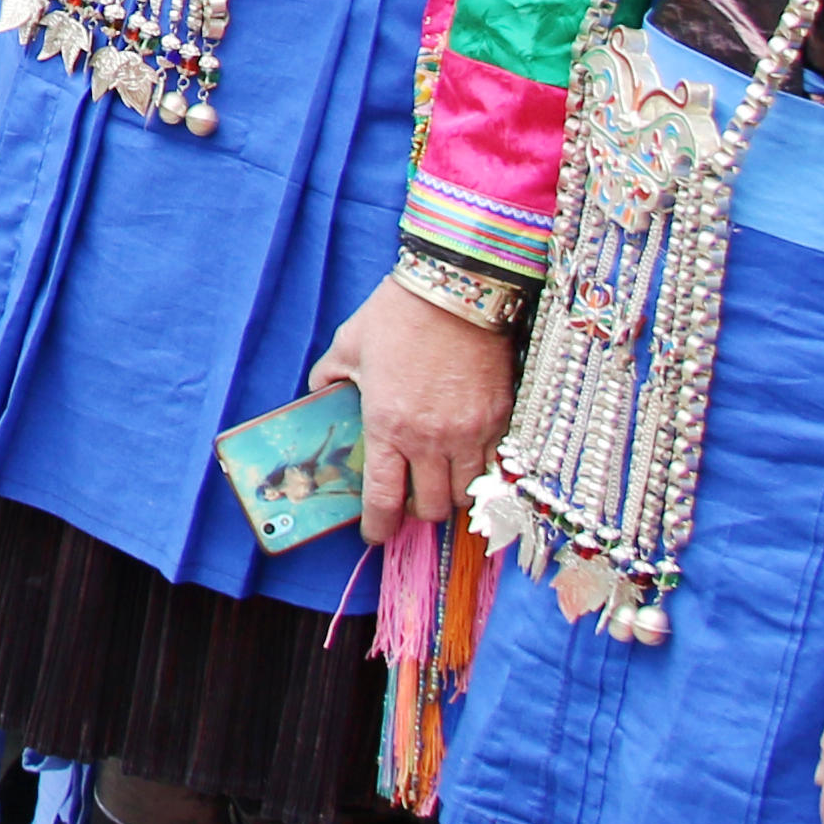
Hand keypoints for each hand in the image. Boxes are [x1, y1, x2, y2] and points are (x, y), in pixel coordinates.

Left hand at [311, 272, 520, 541]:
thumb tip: (321, 396)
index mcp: (387, 425)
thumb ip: (330, 379)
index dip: (379, 526)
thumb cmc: (396, 316)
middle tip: (410, 498)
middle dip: (417, 511)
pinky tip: (472, 463)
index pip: (384, 498)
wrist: (456, 288)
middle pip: (430, 506)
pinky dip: (483, 475)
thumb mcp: (348, 346)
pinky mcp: (502, 419)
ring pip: (467, 494)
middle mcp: (430, 439)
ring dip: (451, 495)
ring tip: (441, 480)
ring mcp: (471, 432)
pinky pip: (496, 467)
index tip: (375, 535)